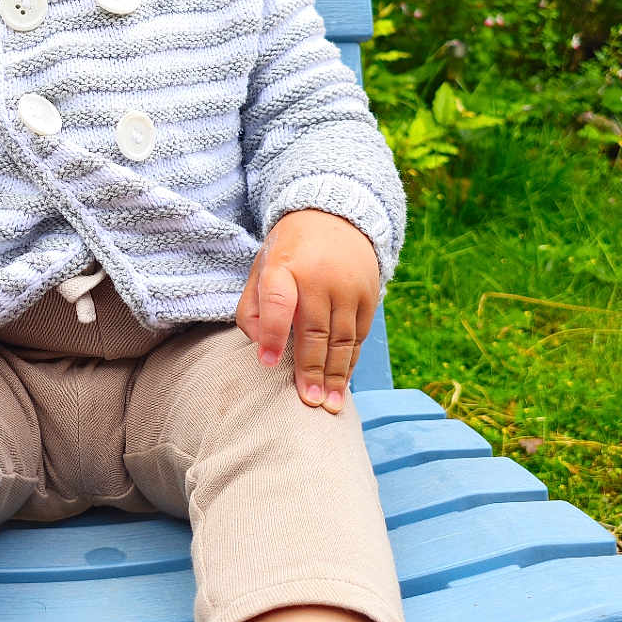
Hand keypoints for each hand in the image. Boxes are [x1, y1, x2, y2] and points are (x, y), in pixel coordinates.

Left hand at [236, 210, 379, 412]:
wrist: (334, 216)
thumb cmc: (288, 252)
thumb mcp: (261, 267)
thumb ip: (252, 306)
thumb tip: (258, 346)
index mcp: (284, 266)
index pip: (278, 302)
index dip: (271, 334)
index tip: (265, 363)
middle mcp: (319, 277)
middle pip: (315, 330)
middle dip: (311, 370)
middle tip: (307, 402)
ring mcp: (348, 286)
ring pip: (342, 339)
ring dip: (336, 375)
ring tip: (329, 405)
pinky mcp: (369, 295)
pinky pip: (360, 335)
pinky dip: (351, 361)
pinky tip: (343, 383)